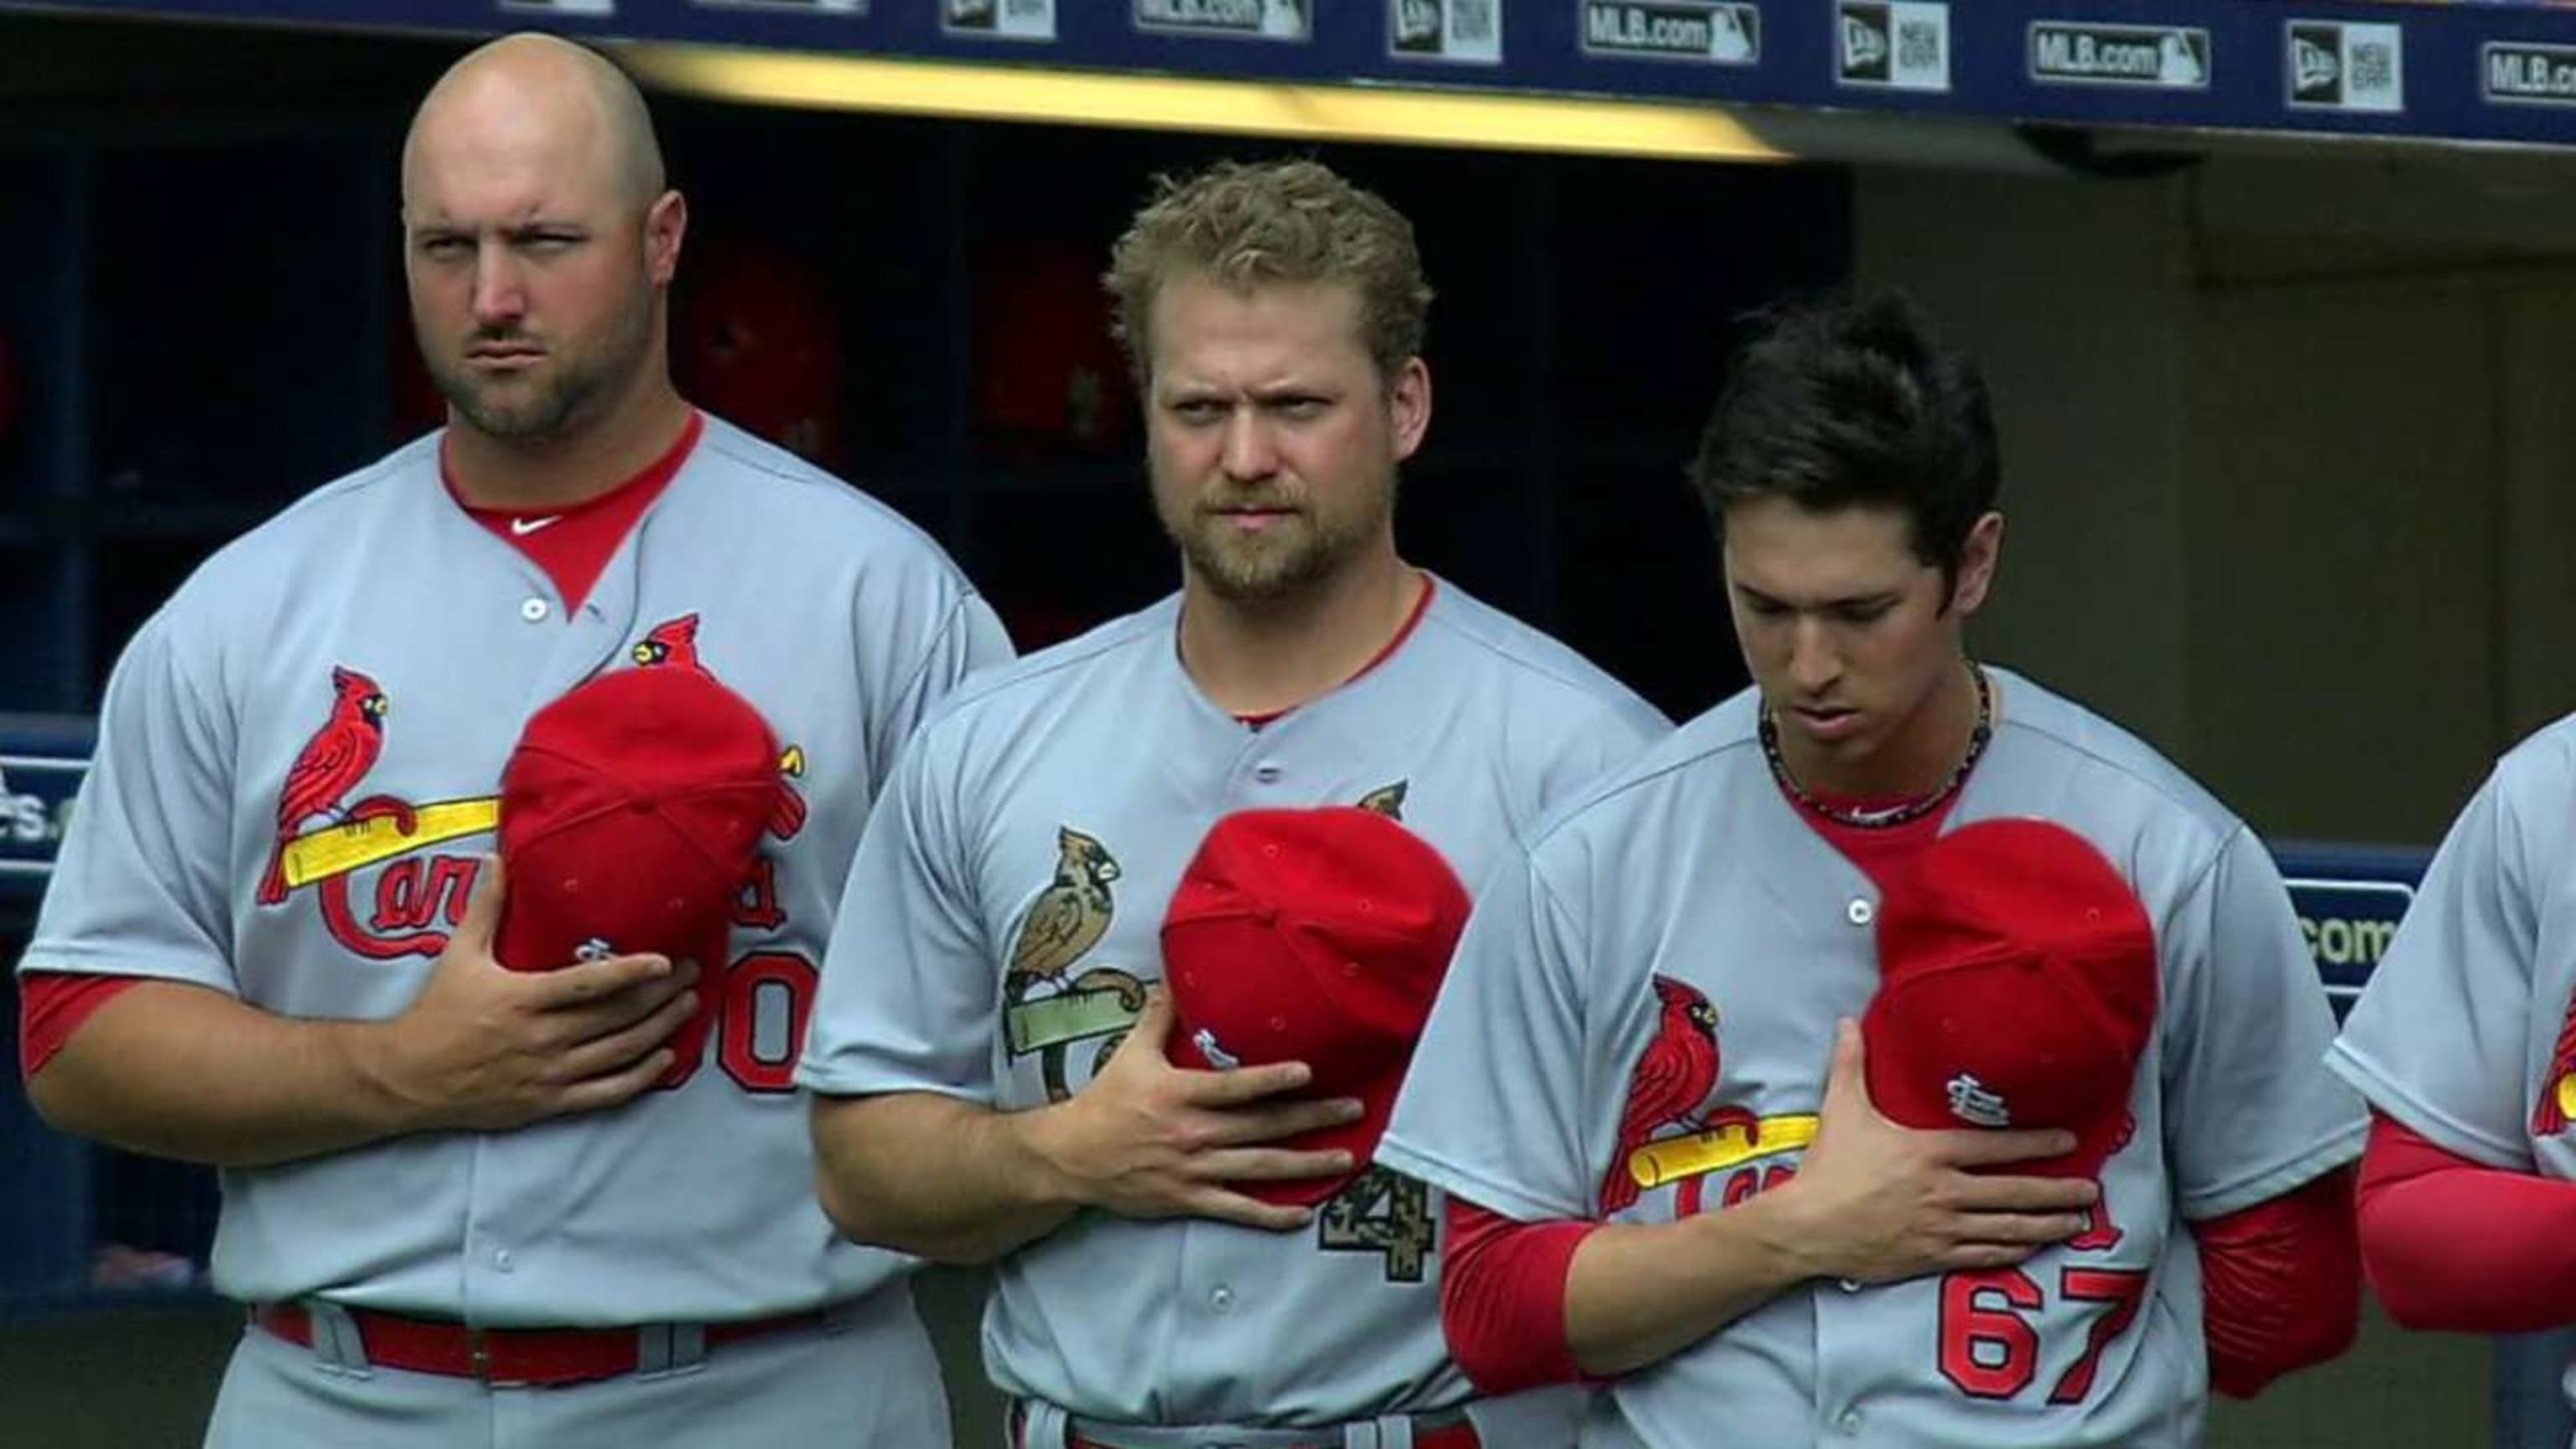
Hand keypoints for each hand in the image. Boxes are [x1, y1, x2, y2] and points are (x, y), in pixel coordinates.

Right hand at [369, 858, 701, 1132]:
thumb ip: (486, 908)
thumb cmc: (436, 1013)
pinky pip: (606, 1093)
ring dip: (660, 1030)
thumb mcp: (459, 955)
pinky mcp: (549, 1104)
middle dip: (660, 995)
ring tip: (687, 1006)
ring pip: (619, 1053)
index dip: (631, 972)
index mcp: (523, 1000)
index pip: (589, 985)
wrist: (407, 1078)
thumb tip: (496, 859)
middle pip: (616, 1017)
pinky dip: (639, 1078)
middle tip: (692, 973)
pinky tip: (663, 1059)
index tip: (666, 960)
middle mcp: (543, 1039)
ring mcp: (549, 1075)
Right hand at [1022, 988, 1362, 1231]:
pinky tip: (1303, 1214)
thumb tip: (1177, 977)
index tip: (1308, 1072)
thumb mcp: (1131, 1053)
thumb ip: (1160, 1016)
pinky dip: (1271, 1214)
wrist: (1072, 1157)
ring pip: (1260, 1168)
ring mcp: (1194, 1170)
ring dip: (1306, 1164)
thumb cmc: (1105, 1101)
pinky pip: (1238, 1210)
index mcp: (1180, 1094)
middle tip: (1352, 1109)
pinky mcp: (1190, 1199)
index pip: (1235, 1087)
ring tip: (1345, 1158)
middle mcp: (1193, 1134)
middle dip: (1311, 1118)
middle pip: (1262, 1126)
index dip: (1271, 1080)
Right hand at [1767, 1019, 2100, 1284]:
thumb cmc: (1828, 1168)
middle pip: (2015, 1192)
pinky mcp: (1933, 1256)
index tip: (2069, 1142)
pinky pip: (1984, 1255)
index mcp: (1930, 1153)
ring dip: (2046, 1225)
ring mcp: (1942, 1228)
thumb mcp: (1842, 1109)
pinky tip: (2030, 1248)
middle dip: (2058, 1192)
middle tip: (2091, 1191)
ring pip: (2007, 1228)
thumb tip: (1849, 1022)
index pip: (1995, 1147)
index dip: (2037, 1143)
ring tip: (2075, 1222)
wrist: (1809, 1227)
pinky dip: (2013, 1251)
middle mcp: (1945, 1192)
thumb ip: (1852, 1065)